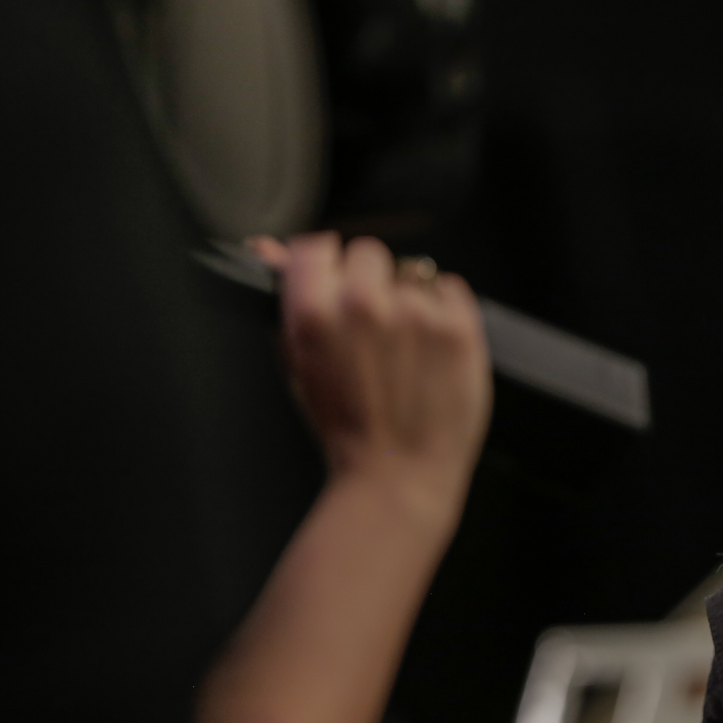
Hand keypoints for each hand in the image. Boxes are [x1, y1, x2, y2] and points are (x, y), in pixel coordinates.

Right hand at [250, 233, 491, 514]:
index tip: (336, 287)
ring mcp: (415, 314)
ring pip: (413, 271)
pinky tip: (433, 348)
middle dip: (370, 283)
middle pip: (369, 253)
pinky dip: (445, 310)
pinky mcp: (458, 327)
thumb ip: (287, 299)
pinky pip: (451, 287)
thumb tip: (265, 246)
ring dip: (410, 298)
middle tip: (375, 329)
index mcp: (314, 313)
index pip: (319, 246)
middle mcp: (363, 305)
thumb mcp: (299, 363)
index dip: (329, 267)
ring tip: (407, 347)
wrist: (398, 476)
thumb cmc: (346, 426)